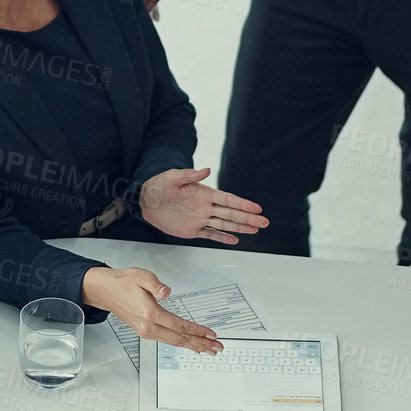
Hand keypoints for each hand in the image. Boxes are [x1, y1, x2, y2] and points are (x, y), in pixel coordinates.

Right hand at [81, 266, 221, 353]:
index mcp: (149, 313)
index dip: (197, 330)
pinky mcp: (144, 331)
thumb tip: (167, 291)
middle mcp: (148, 326)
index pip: (179, 325)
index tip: (210, 334)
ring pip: (174, 342)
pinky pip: (167, 340)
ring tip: (207, 350)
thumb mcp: (141, 276)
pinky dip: (181, 344)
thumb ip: (155, 284)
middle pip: (179, 338)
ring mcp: (146, 331)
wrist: (106, 291)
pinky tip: (188, 345)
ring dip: (192, 346)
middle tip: (216, 347)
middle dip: (200, 343)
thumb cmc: (123, 282)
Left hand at [138, 168, 267, 244]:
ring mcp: (200, 219)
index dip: (243, 204)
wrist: (146, 200)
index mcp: (203, 193)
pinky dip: (223, 238)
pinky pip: (210, 234)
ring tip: (256, 229)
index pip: (228, 199)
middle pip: (231, 213)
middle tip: (264, 221)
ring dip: (240, 227)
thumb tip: (207, 170)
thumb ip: (190, 175)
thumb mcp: (173, 177)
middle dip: (248, 218)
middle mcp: (205, 207)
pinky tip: (235, 240)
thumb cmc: (159, 185)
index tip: (256, 208)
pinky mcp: (192, 230)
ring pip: (225, 224)